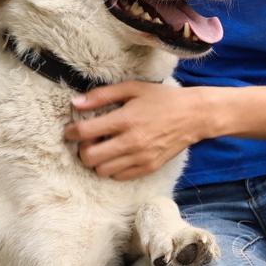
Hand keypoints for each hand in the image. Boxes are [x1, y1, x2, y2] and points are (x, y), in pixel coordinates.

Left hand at [65, 81, 218, 179]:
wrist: (194, 115)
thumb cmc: (163, 99)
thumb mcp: (133, 88)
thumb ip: (102, 95)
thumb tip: (76, 102)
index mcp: (124, 119)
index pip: (84, 132)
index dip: (70, 132)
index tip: (71, 131)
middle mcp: (131, 141)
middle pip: (89, 157)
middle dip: (82, 149)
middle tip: (89, 141)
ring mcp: (140, 157)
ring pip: (102, 170)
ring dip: (97, 160)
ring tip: (104, 148)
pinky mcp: (149, 167)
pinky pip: (119, 176)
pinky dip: (113, 168)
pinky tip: (118, 155)